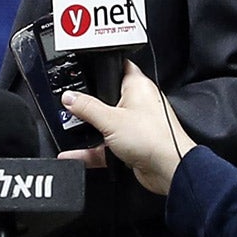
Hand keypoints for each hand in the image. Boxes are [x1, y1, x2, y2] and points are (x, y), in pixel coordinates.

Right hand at [56, 63, 190, 195]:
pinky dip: (92, 149)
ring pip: (107, 124)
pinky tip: (76, 152)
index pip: (119, 67)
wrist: (168, 169)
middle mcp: (139, 104)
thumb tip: (69, 97)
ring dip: (91, 130)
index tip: (84, 71)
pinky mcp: (132, 145)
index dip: (103, 67)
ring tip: (72, 130)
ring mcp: (136, 125)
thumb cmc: (153, 138)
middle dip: (91, 104)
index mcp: (138, 86)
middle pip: (108, 97)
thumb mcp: (110, 119)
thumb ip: (86, 107)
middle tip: (73, 106)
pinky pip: (107, 144)